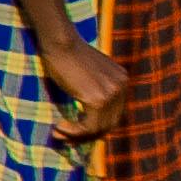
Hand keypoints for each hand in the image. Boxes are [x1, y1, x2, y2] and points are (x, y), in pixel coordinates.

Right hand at [47, 29, 128, 145]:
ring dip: (77, 135)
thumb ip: (93, 86)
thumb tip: (86, 108)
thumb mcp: (87, 71)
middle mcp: (121, 87)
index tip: (74, 128)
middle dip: (87, 134)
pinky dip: (74, 132)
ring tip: (58, 133)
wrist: (61, 43)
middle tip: (65, 137)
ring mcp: (111, 94)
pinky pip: (88, 126)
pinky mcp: (97, 100)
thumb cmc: (65, 54)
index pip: (113, 112)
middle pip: (109, 123)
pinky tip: (59, 127)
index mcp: (121, 80)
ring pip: (98, 128)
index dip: (95, 125)